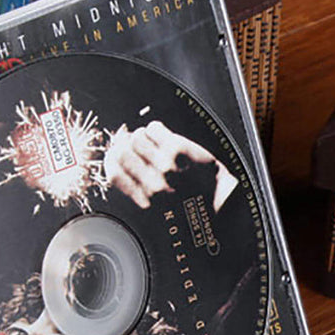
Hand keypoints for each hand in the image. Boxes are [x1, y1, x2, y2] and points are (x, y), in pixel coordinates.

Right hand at [103, 120, 238, 210]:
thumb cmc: (191, 201)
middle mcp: (151, 185)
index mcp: (145, 201)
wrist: (221, 199)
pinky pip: (153, 128)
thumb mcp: (159, 206)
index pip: (112, 172)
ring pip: (136, 137)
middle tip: (138, 146)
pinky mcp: (177, 150)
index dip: (113, 159)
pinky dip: (155, 128)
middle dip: (127, 146)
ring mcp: (164, 166)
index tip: (118, 154)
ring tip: (154, 142)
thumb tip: (116, 160)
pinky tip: (164, 136)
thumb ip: (137, 189)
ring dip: (143, 136)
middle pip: (121, 152)